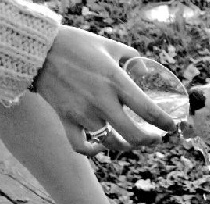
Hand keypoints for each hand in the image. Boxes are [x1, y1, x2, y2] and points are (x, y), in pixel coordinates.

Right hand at [33, 26, 176, 155]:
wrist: (37, 49)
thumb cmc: (75, 45)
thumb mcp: (109, 46)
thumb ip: (131, 58)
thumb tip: (146, 71)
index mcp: (115, 81)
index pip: (148, 110)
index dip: (165, 123)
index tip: (172, 126)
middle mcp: (101, 101)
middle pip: (133, 135)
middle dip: (150, 140)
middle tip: (156, 138)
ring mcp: (82, 113)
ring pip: (111, 143)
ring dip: (126, 146)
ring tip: (133, 141)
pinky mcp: (66, 119)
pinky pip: (81, 146)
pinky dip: (93, 151)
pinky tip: (101, 147)